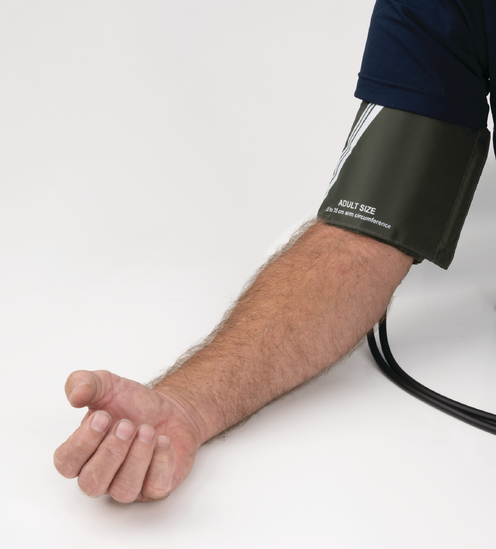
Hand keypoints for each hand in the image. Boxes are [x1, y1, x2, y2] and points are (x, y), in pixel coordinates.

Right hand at [54, 370, 201, 502]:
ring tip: (148, 430)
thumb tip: (76, 395)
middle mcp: (102, 474)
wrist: (170, 408)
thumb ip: (84, 383)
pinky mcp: (156, 488)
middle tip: (127, 425)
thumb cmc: (133, 403)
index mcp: (83, 453)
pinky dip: (161, 463)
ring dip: (137, 458)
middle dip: (111, 452)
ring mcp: (129, 484)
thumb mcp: (106, 384)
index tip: (102, 417)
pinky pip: (155, 488)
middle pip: (91, 483)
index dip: (81, 443)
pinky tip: (163, 441)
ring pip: (123, 490)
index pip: (66, 463)